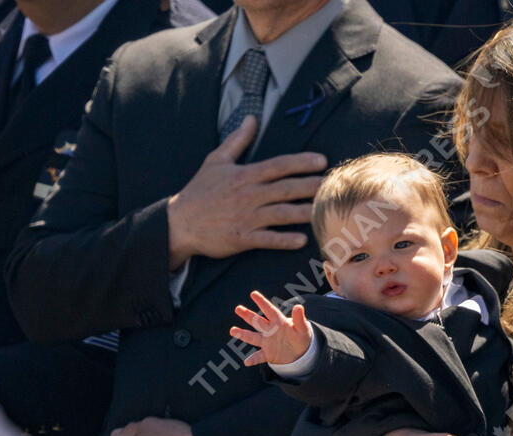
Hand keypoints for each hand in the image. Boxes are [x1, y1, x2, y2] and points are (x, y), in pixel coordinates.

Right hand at [166, 116, 326, 268]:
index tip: (322, 161)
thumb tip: (252, 118)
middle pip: (286, 189)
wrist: (179, 222)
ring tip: (326, 211)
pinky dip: (284, 240)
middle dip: (311, 186)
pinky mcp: (242, 238)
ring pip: (281, 213)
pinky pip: (267, 239)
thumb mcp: (216, 160)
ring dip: (305, 212)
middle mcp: (248, 195)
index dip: (301, 162)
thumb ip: (238, 140)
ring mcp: (246, 217)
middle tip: (333, 185)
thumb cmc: (199, 191)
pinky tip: (301, 240)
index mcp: (244, 175)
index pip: (278, 166)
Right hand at [231, 290, 312, 365]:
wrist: (300, 352)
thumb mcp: (303, 328)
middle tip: (238, 308)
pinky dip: (253, 359)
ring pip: (253, 337)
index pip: (269, 310)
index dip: (262, 302)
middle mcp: (270, 330)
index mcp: (279, 322)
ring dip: (243, 334)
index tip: (253, 294)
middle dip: (248, 315)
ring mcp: (267, 342)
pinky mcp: (268, 354)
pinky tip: (247, 362)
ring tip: (233, 330)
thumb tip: (298, 306)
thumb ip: (299, 319)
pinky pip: (259, 357)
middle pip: (257, 321)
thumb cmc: (301, 336)